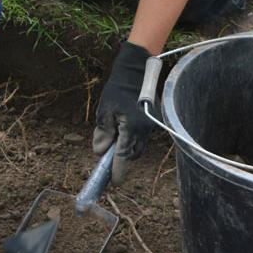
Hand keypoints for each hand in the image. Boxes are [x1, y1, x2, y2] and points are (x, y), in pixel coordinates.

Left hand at [91, 41, 153, 185]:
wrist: (137, 70)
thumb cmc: (118, 88)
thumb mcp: (105, 110)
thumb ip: (103, 132)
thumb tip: (100, 152)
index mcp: (132, 129)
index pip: (123, 157)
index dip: (117, 171)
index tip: (112, 183)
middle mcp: (144, 131)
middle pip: (132, 155)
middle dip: (121, 161)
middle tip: (107, 164)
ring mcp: (150, 127)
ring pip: (138, 148)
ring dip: (126, 151)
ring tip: (112, 144)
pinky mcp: (151, 122)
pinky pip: (141, 138)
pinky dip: (131, 141)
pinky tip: (121, 133)